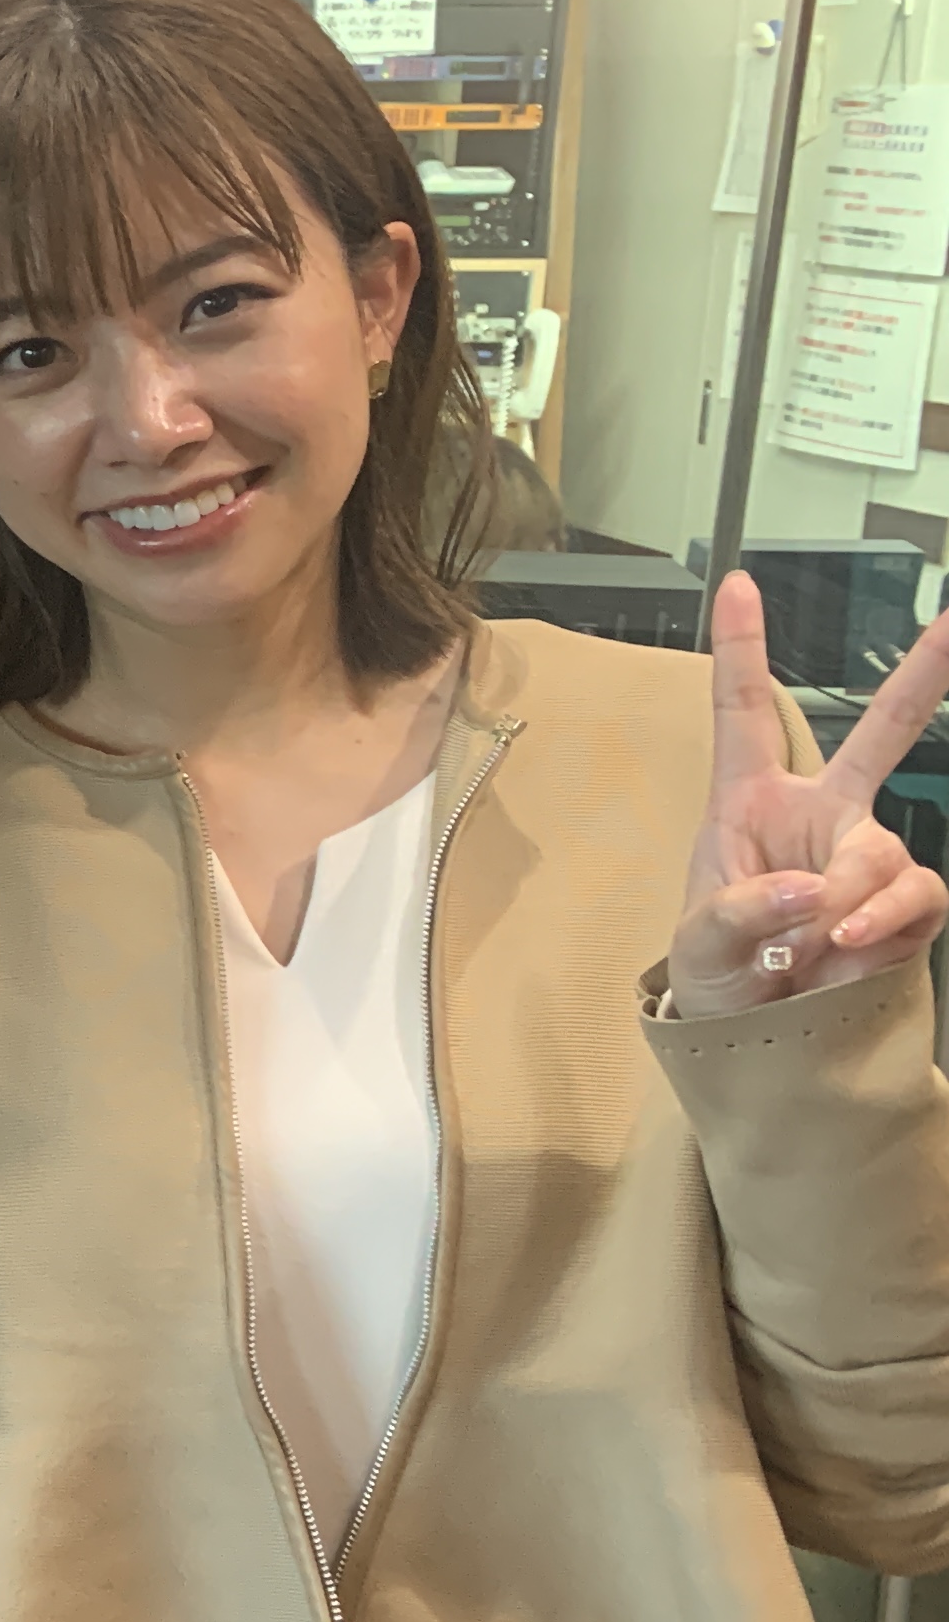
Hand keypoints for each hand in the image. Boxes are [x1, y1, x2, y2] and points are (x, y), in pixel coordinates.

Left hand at [668, 571, 948, 1017]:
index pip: (743, 711)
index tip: (736, 583)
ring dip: (844, 902)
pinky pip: (915, 894)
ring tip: (806, 946)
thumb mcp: (698, 944)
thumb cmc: (716, 974)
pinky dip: (883, 920)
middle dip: (923, 677)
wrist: (757, 1037)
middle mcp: (817, 815)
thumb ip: (740, 912)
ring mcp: (867, 856)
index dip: (741, 648)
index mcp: (748, 802)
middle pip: (882, 733)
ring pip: (883, 850)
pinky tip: (848, 946)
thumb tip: (810, 889)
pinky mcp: (902, 902)